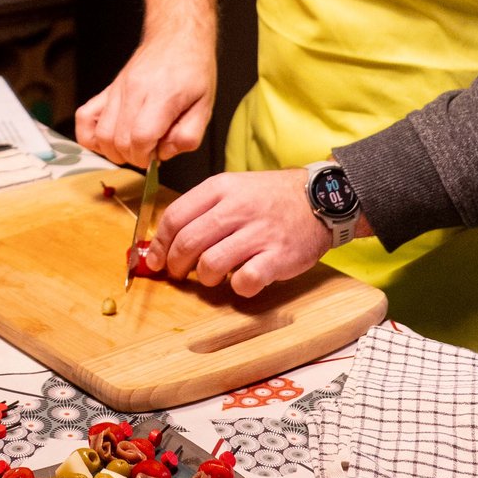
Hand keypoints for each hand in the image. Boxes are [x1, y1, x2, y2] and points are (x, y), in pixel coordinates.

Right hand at [76, 0, 218, 166]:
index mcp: (162, 96)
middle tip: (150, 151)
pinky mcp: (108, 89)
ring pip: (100, 134)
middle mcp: (134, 92)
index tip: (156, 156)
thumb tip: (165, 153)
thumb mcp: (205, 105)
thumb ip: (188, 135)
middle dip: (134, 157)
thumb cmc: (193, 69)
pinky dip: (91, 135)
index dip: (146, 157)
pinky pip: (84, 117)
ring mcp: (117, 90)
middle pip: (118, 140)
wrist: (177, 37)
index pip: (140, 138)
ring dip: (114, 151)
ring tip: (133, 146)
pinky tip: (109, 139)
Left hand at [146, 169, 330, 297]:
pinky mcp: (278, 256)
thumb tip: (166, 240)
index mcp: (221, 188)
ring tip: (214, 276)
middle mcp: (237, 208)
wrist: (322, 197)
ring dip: (206, 278)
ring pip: (210, 265)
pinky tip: (243, 280)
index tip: (156, 260)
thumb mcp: (234, 188)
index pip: (175, 217)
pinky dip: (238, 288)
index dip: (159, 244)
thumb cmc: (271, 198)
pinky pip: (245, 282)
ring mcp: (259, 233)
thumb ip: (203, 209)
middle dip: (176, 266)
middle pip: (188, 243)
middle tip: (180, 274)